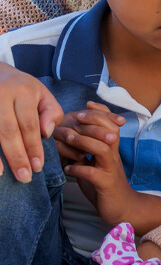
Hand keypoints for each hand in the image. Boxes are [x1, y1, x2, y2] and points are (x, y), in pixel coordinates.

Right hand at [0, 61, 63, 182]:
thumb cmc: (21, 87)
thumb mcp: (42, 93)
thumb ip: (51, 112)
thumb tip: (47, 134)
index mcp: (22, 91)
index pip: (29, 124)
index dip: (34, 147)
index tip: (38, 166)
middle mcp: (1, 96)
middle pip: (9, 131)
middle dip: (18, 156)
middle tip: (26, 177)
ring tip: (7, 175)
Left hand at [57, 102, 131, 226]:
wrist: (122, 207)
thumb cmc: (105, 184)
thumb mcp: (95, 163)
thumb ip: (85, 150)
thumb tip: (68, 136)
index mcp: (112, 149)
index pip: (112, 124)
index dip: (101, 112)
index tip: (86, 106)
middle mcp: (114, 156)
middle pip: (110, 131)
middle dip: (92, 121)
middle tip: (74, 119)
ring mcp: (111, 169)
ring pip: (102, 148)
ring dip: (84, 142)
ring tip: (69, 140)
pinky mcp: (106, 184)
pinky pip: (92, 173)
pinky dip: (78, 169)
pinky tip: (68, 168)